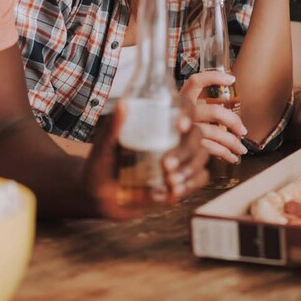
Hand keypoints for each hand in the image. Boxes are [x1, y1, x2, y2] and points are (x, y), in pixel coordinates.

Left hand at [84, 98, 209, 218]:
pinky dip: (191, 184)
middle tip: (165, 165)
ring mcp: (180, 159)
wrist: (97, 195)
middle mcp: (173, 137)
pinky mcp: (182, 179)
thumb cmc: (100, 164)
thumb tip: (123, 104)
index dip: (188, 113)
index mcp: (158, 122)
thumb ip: (114, 127)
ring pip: (202, 156)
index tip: (180, 125)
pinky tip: (173, 192)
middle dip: (185, 151)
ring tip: (169, 182)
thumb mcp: (104, 146)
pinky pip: (201, 178)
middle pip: (196, 135)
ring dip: (190, 169)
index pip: (183, 107)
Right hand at [179, 70, 248, 163]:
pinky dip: (225, 153)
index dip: (213, 77)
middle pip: (214, 111)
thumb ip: (203, 108)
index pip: (195, 82)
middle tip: (243, 131)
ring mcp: (184, 129)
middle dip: (233, 121)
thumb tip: (232, 106)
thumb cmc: (181, 132)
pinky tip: (232, 157)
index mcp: (182, 100)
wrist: (162, 153)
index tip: (232, 80)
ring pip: (214, 132)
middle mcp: (183, 112)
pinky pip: (211, 148)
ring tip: (241, 149)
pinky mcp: (186, 145)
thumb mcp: (189, 115)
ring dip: (233, 142)